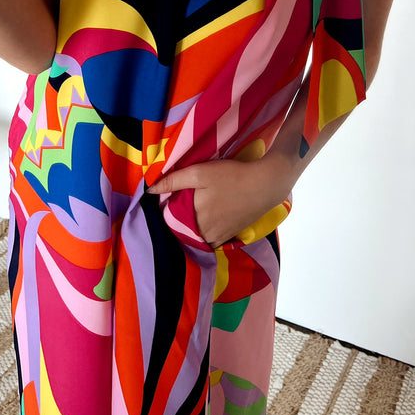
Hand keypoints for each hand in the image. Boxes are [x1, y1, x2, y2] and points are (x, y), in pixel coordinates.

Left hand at [148, 156, 292, 248]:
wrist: (265, 185)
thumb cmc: (231, 176)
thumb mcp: (199, 173)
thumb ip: (173, 181)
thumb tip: (149, 190)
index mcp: (194, 218)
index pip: (170, 222)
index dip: (166, 212)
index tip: (167, 202)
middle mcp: (206, 233)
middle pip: (183, 232)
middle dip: (178, 222)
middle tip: (180, 206)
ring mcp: (219, 237)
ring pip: (197, 239)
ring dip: (191, 231)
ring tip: (193, 214)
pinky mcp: (230, 237)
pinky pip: (211, 242)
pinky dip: (205, 236)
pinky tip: (207, 222)